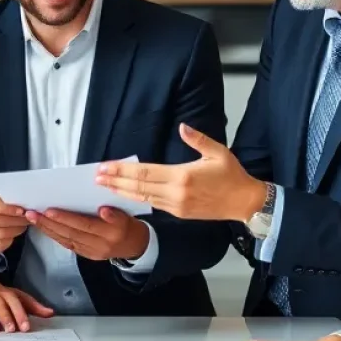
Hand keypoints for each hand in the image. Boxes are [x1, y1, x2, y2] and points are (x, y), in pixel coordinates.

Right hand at [0, 196, 27, 255]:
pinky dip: (10, 239)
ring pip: (0, 233)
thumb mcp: (3, 205)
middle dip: (15, 220)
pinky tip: (15, 233)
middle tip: (26, 219)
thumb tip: (28, 211)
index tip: (22, 211)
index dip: (9, 209)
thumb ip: (13, 205)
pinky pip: (0, 243)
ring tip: (23, 226)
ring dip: (15, 230)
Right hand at [0, 278, 53, 332]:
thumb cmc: (2, 296)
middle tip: (10, 329)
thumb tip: (51, 313)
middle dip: (6, 317)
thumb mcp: (18, 297)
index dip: (20, 314)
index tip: (25, 327)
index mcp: (7, 293)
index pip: (15, 303)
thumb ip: (33, 307)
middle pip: (0, 306)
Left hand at [26, 206, 148, 261]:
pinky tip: (44, 228)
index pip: (84, 225)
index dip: (66, 218)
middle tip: (32, 213)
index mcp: (111, 233)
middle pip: (70, 233)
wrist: (135, 246)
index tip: (50, 210)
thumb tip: (103, 210)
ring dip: (47, 229)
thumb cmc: (128, 225)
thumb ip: (115, 213)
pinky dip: (54, 235)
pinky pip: (67, 244)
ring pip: (65, 239)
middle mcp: (99, 245)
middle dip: (49, 223)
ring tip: (33, 218)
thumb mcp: (127, 216)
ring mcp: (91, 252)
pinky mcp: (86, 255)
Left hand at [96, 124, 267, 222]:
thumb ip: (198, 139)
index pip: (145, 173)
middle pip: (139, 187)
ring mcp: (176, 206)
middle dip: (115, 181)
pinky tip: (124, 195)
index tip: (106, 167)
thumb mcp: (218, 152)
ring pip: (142, 198)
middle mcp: (176, 193)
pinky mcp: (178, 213)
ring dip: (121, 192)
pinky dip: (135, 199)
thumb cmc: (232, 175)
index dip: (123, 170)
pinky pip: (152, 205)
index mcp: (183, 176)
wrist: (244, 203)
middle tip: (96, 177)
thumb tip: (182, 127)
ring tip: (103, 186)